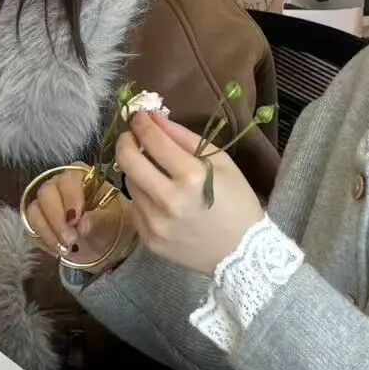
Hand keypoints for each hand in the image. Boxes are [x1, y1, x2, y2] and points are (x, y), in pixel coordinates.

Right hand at [24, 167, 134, 269]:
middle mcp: (58, 185)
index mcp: (80, 177)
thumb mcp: (113, 221)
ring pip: (34, 211)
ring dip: (48, 232)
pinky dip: (45, 241)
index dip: (70, 198)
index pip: (68, 179)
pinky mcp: (38, 221)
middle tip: (71, 239)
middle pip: (46, 193)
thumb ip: (100, 220)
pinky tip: (59, 250)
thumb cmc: (112, 224)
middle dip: (57, 219)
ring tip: (66, 249)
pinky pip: (32, 228)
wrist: (106, 243)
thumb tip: (83, 225)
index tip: (76, 219)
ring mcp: (45, 203)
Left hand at [117, 114, 262, 276]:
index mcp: (192, 177)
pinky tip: (160, 199)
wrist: (242, 253)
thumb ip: (185, 138)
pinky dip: (143, 197)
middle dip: (126, 142)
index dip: (142, 123)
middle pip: (128, 161)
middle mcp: (169, 201)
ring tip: (154, 172)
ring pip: (130, 184)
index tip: (140, 116)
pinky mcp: (149, 240)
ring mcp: (156, 223)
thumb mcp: (221, 162)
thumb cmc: (237, 202)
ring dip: (137, 172)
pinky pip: (135, 208)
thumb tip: (155, 118)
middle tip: (132, 138)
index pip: (153, 140)